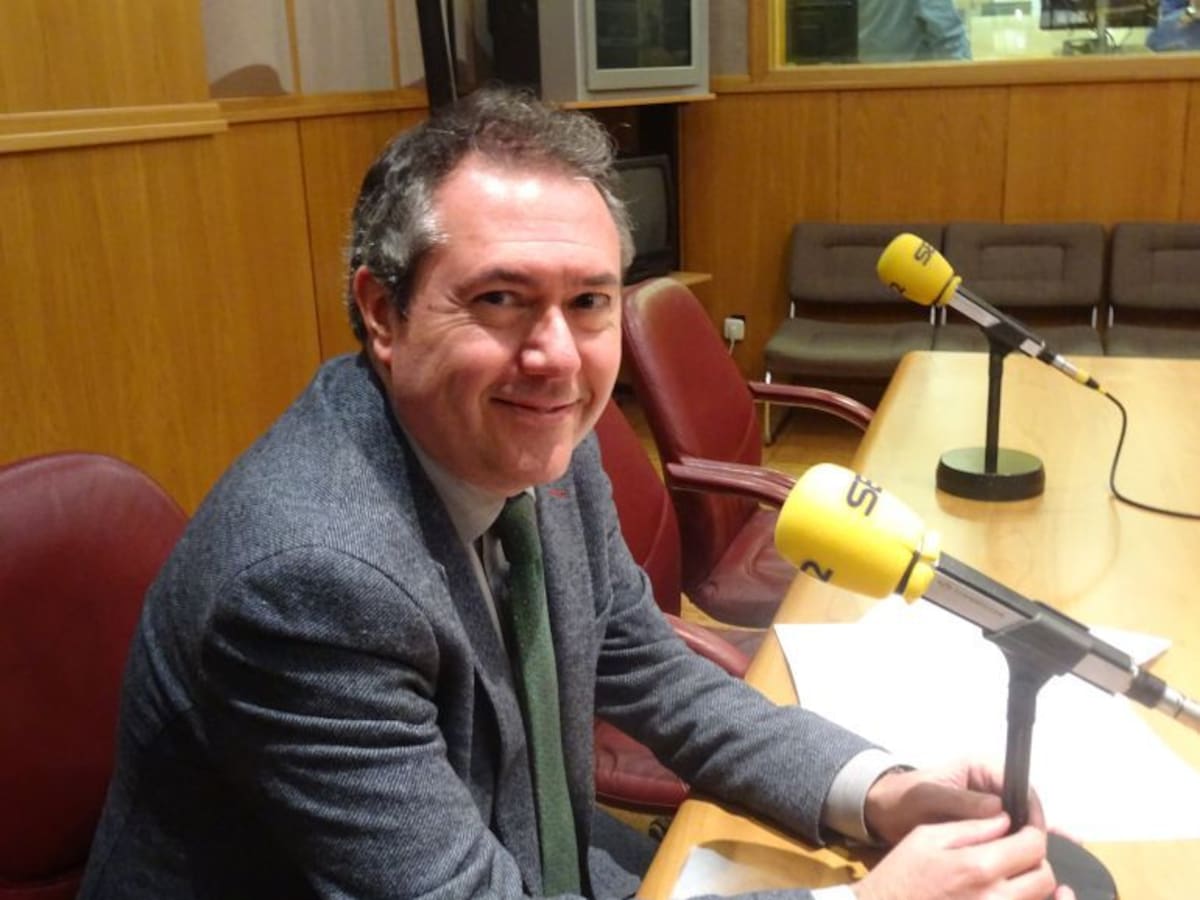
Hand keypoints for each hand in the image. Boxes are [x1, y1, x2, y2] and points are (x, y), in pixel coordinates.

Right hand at [852, 814, 1074, 899]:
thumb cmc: (902, 874)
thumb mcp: (926, 837)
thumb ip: (970, 827)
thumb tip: (1005, 820)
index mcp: (979, 866)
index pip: (1032, 846)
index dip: (1034, 831)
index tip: (1026, 828)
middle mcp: (996, 898)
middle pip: (1045, 877)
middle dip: (1036, 859)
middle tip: (1017, 852)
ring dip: (1034, 885)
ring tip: (1017, 875)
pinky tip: (1028, 896)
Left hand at [863, 760, 1045, 846]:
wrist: (884, 814)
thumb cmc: (904, 797)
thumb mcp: (929, 796)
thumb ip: (961, 800)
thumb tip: (998, 809)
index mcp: (979, 768)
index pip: (1019, 782)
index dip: (1030, 807)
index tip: (1034, 832)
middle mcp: (988, 785)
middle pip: (1023, 805)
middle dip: (1028, 828)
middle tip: (1031, 855)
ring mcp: (987, 807)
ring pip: (1016, 824)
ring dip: (1019, 841)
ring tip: (1019, 862)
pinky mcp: (981, 827)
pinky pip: (1002, 837)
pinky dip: (1006, 849)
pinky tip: (1006, 865)